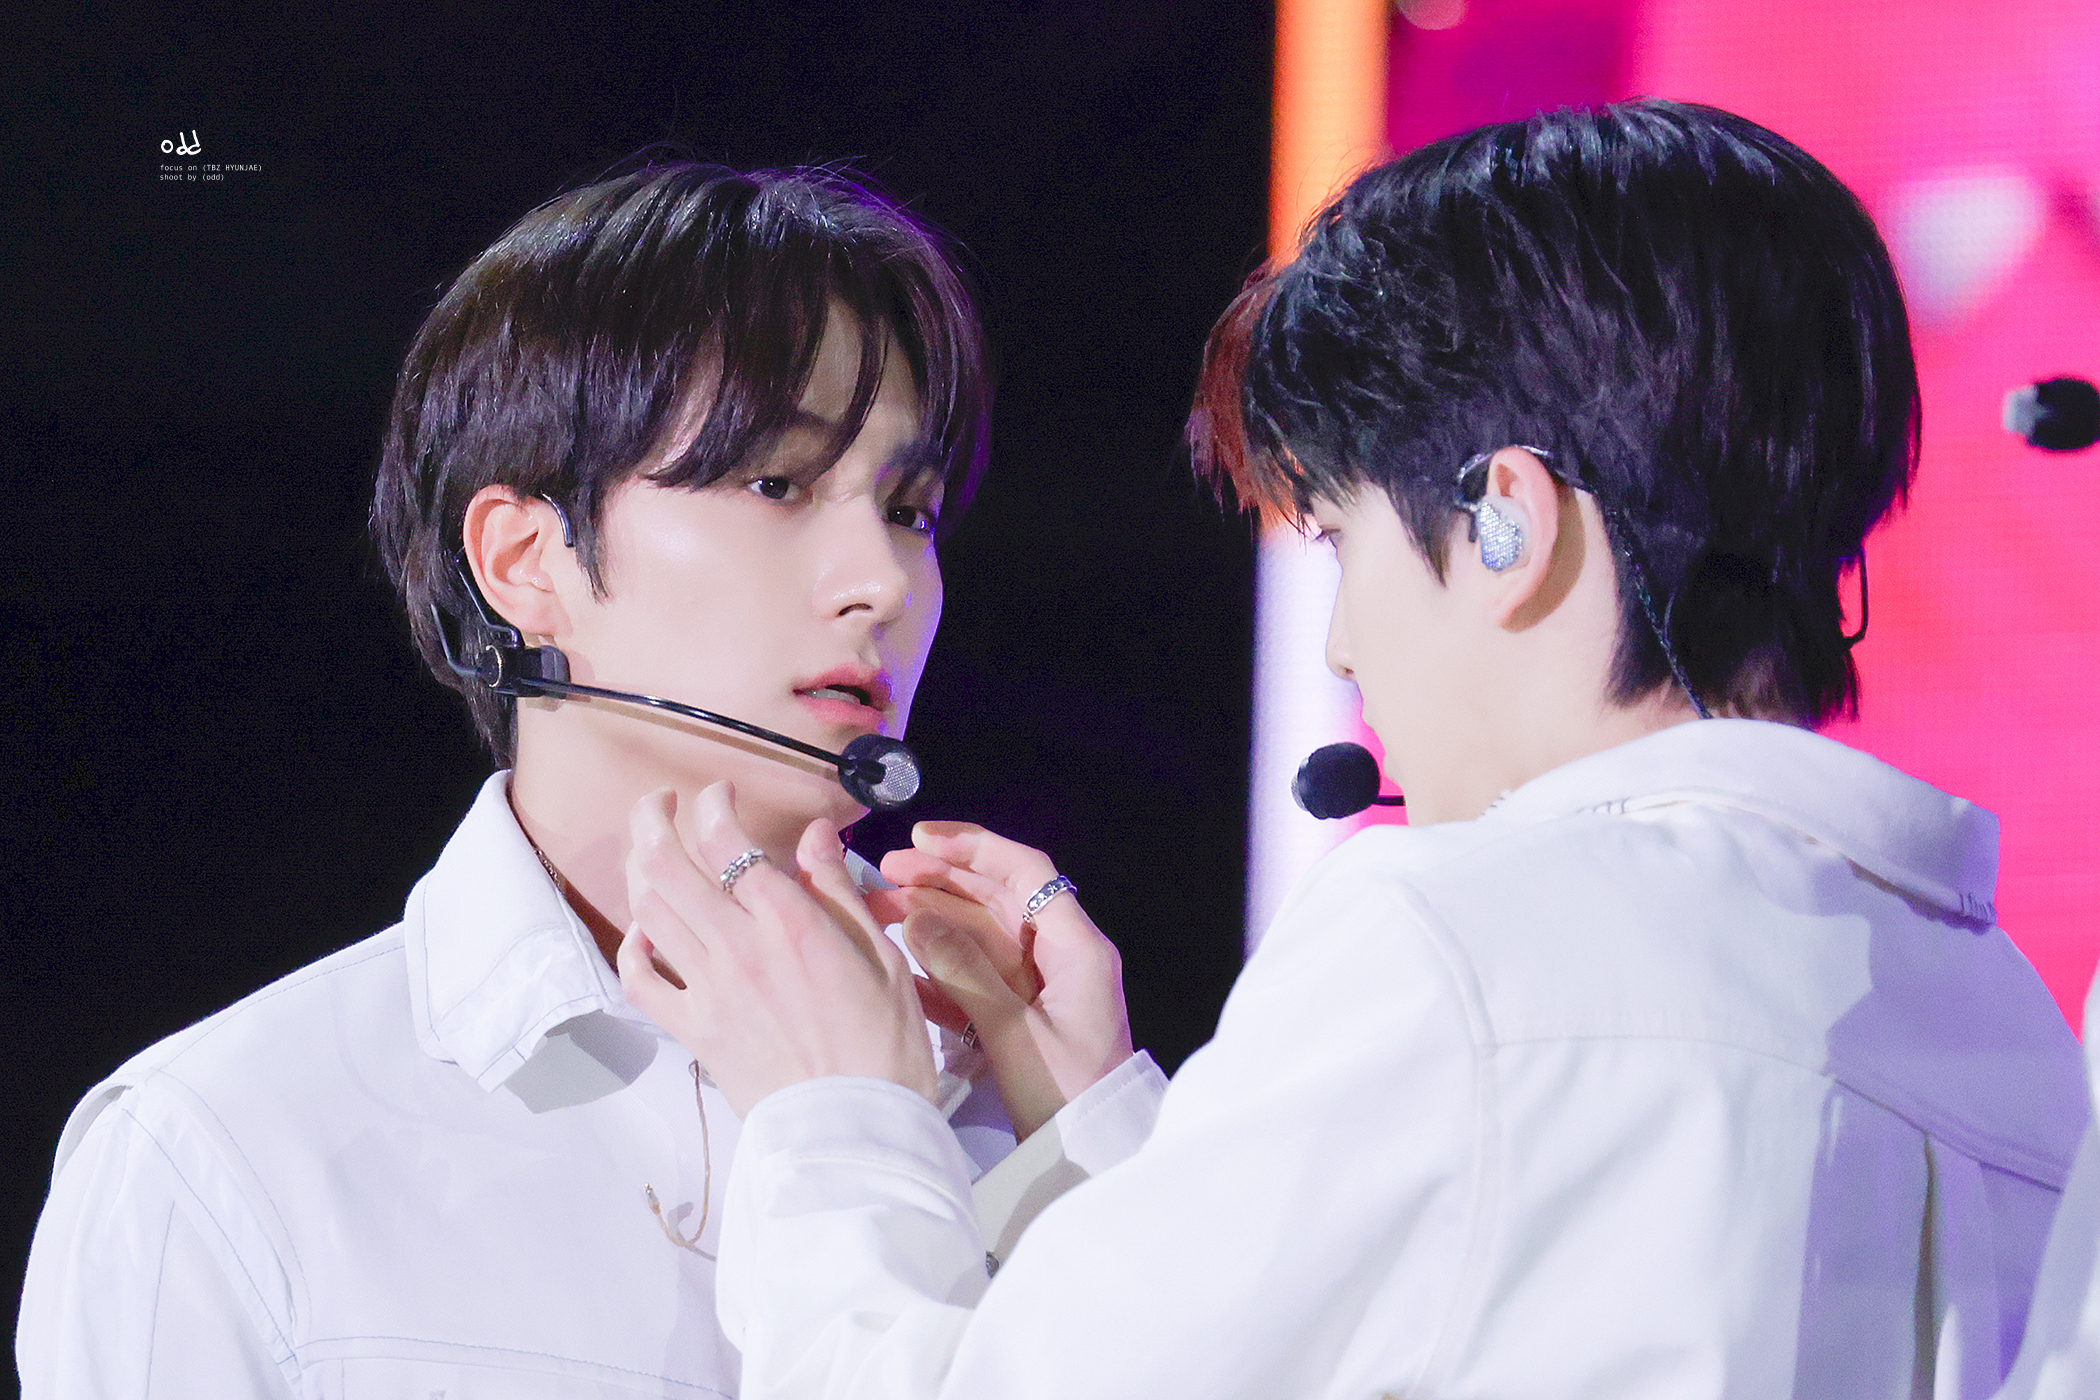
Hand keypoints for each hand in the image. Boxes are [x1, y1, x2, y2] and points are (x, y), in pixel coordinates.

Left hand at [617, 783, 938, 1117]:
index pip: (726, 842)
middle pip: (666, 867)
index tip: (720, 793)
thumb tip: (815, 834)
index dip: (712, 804)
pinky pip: (642, 983)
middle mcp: (738, 948)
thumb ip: (839, 890)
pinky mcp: (694, 1031)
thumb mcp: (882, 957)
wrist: (857, 1131)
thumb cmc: (886, 1045)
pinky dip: (634, 948)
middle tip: (661, 803)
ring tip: (651, 851)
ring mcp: (709, 991)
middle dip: (653, 820)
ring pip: (649, 913)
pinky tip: (646, 933)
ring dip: (639, 870)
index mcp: (790, 924)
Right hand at [875, 823, 1131, 1138]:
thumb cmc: (1070, 1098)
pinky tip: (900, 967)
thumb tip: (918, 919)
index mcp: (1077, 948)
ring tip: (879, 913)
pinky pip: (978, 981)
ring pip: (981, 939)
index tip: (922, 840)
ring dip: (932, 924)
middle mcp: (1063, 958)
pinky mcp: (1024, 1021)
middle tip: (884, 875)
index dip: (973, 848)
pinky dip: (941, 971)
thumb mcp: (1015, 1032)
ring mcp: (1043, 990)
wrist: (1093, 1160)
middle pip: (998, 900)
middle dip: (941, 883)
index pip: (1026, 872)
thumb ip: (965, 972)